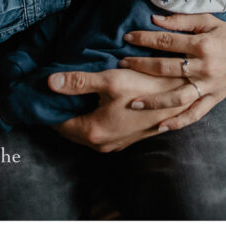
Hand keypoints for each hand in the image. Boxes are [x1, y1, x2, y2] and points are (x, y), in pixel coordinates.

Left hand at [49, 67, 190, 152]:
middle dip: (63, 110)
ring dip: (80, 114)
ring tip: (76, 93)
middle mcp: (103, 145)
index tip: (45, 91)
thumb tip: (50, 82)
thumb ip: (78, 82)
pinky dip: (95, 117)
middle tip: (58, 89)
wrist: (180, 97)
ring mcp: (116, 144)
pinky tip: (99, 101)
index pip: (56, 123)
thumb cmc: (146, 87)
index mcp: (93, 133)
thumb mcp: (110, 80)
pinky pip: (102, 130)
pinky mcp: (127, 139)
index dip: (49, 106)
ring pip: (87, 130)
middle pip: (71, 129)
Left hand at [119, 13, 225, 132]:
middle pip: (166, 68)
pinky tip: (160, 127)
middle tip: (121, 64)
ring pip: (177, 97)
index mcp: (203, 45)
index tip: (127, 38)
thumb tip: (155, 20)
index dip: (145, 39)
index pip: (167, 41)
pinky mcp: (213, 100)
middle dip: (141, 66)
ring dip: (154, 101)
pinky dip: (177, 122)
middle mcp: (204, 67)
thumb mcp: (208, 21)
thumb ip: (182, 20)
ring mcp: (208, 86)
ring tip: (132, 102)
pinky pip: (194, 114)